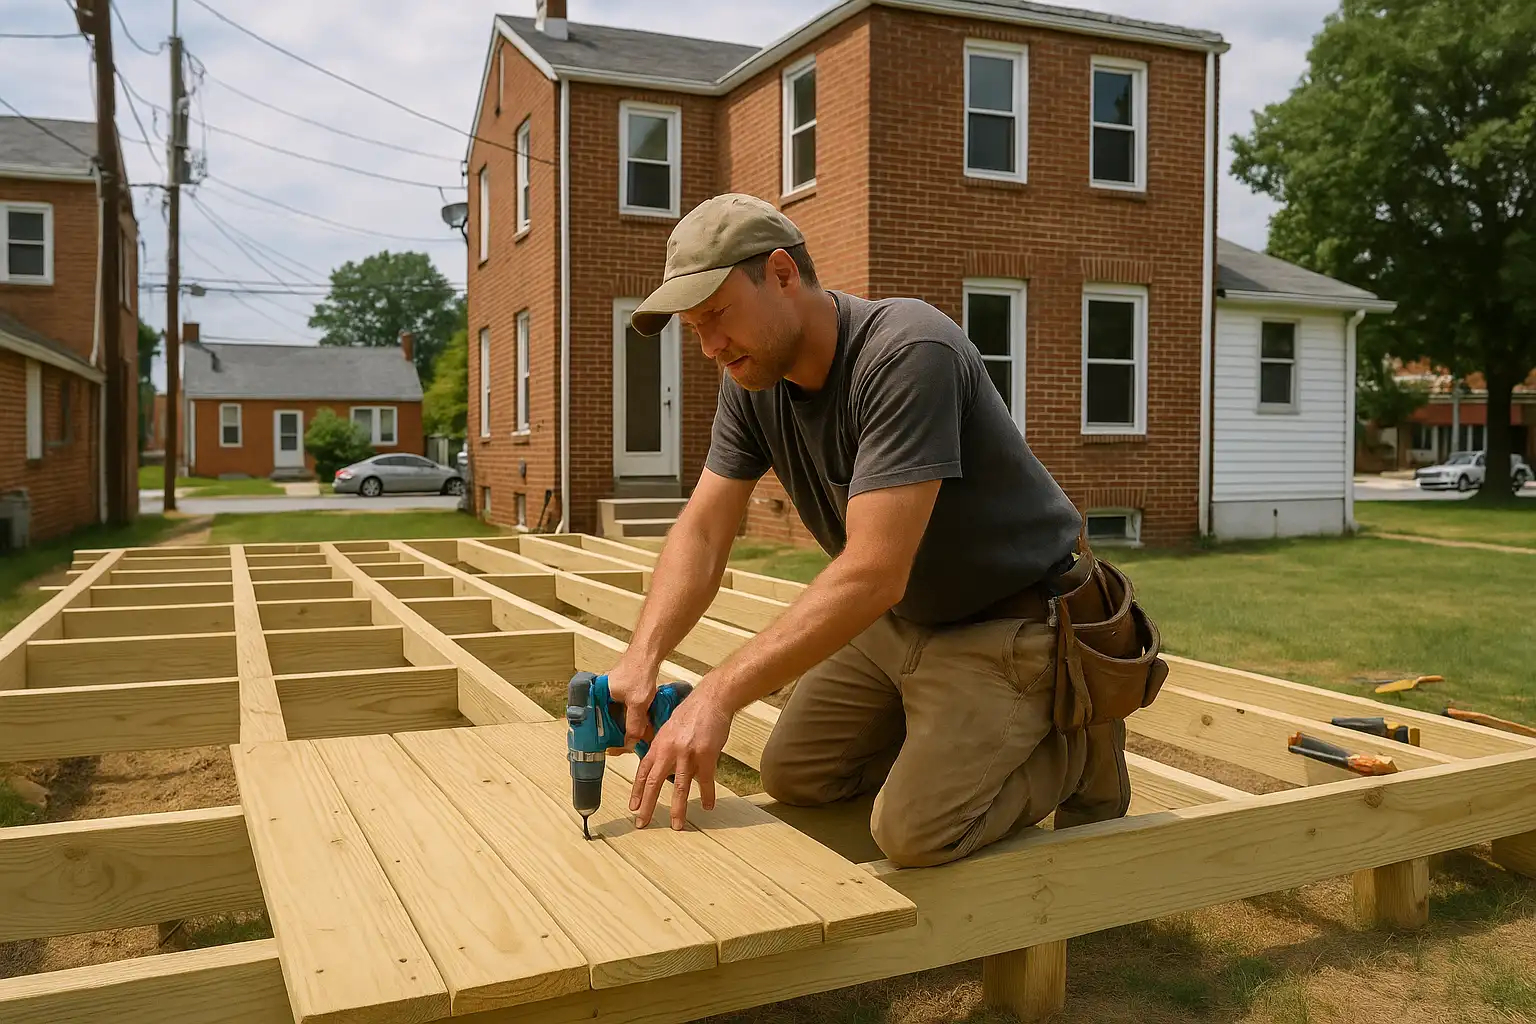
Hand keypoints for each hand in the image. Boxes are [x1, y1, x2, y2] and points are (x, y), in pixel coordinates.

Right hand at [603, 658, 658, 752]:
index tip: (609, 750)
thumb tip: (631, 743)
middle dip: (617, 735)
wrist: (648, 654)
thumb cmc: (638, 670)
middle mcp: (600, 696)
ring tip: (636, 736)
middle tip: (626, 745)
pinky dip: (631, 718)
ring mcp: (610, 695)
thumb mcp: (638, 703)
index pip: (593, 725)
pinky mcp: (620, 694)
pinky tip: (641, 723)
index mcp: (596, 697)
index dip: (601, 739)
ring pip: (616, 718)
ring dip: (626, 726)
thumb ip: (634, 724)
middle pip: (605, 723)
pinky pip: (623, 711)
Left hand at [630, 690, 732, 829]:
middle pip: (655, 783)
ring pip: (680, 787)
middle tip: (642, 822)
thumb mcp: (669, 727)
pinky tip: (707, 806)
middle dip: (648, 806)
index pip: (643, 772)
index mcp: (658, 744)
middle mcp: (669, 751)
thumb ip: (664, 746)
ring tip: (677, 825)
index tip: (633, 807)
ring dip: (678, 809)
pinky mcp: (706, 756)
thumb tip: (660, 762)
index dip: (638, 791)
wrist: (711, 699)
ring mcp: (687, 754)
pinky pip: (706, 781)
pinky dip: (707, 795)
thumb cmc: (691, 711)